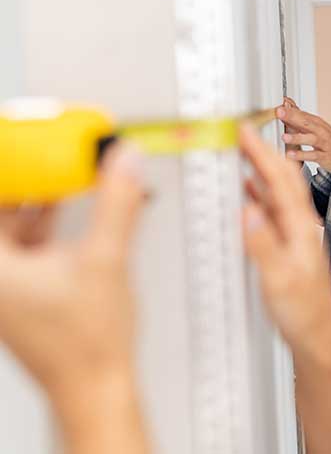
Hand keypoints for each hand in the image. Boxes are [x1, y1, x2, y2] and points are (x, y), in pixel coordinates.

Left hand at [0, 144, 144, 396]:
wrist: (95, 386)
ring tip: (59, 171)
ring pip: (7, 225)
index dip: (9, 164)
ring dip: (31, 197)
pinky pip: (20, 240)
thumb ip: (117, 203)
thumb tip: (122, 163)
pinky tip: (66, 204)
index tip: (21, 140)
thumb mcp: (107, 260)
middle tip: (43, 150)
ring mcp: (1, 284)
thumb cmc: (85, 346)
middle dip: (20, 177)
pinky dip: (40, 218)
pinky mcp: (17, 289)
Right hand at [239, 124, 330, 348]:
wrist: (317, 337)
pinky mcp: (288, 247)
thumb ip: (264, 245)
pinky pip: (271, 211)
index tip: (246, 132)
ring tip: (242, 152)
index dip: (262, 153)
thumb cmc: (303, 313)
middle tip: (242, 133)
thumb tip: (249, 211)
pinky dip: (258, 195)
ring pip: (276, 193)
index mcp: (300, 228)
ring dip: (260, 170)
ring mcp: (294, 236)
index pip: (280, 181)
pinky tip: (249, 193)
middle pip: (281, 180)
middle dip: (262, 153)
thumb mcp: (279, 280)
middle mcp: (300, 227)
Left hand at [276, 103, 330, 173]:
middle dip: (292, 117)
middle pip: (305, 122)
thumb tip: (287, 104)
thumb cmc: (330, 140)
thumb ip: (299, 116)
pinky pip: (313, 155)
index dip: (289, 110)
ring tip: (284, 137)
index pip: (302, 114)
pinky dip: (302, 155)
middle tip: (279, 112)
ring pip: (310, 139)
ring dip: (297, 137)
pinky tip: (291, 155)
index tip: (277, 107)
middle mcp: (320, 131)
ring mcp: (323, 143)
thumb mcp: (316, 127)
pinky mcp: (324, 156)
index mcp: (316, 123)